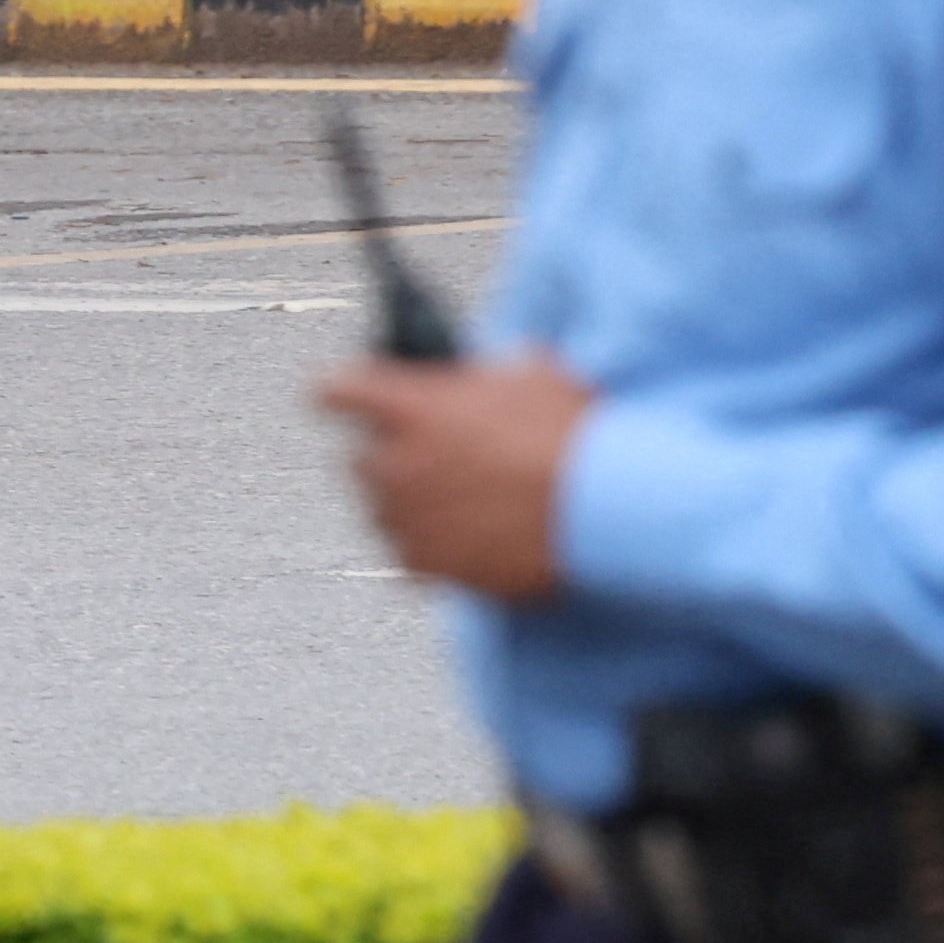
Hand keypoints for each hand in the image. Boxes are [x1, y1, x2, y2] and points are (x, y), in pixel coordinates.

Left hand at [313, 353, 593, 603]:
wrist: (607, 509)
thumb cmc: (575, 434)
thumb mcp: (531, 376)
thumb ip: (482, 379)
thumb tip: (479, 383)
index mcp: (409, 405)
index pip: (340, 390)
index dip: (341, 393)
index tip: (336, 397)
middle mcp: (394, 463)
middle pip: (361, 459)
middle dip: (392, 456)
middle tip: (440, 457)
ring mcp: (407, 519)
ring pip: (383, 511)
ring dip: (410, 504)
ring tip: (464, 501)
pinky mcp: (428, 566)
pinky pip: (411, 555)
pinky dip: (433, 547)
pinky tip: (470, 537)